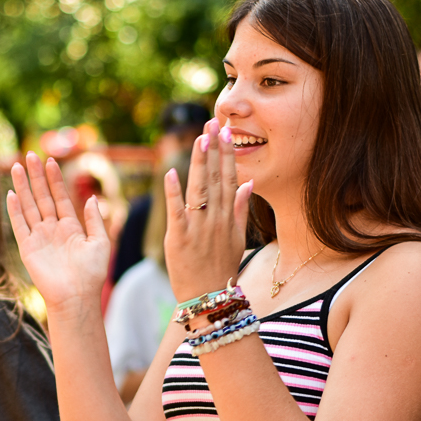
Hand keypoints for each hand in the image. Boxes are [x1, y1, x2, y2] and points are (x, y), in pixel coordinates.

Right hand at [6, 152, 111, 317]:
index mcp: (71, 227)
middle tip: (31, 155)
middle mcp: (53, 229)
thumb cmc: (92, 274)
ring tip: (17, 167)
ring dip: (23, 187)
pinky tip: (11, 194)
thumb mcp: (100, 243)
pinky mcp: (28, 248)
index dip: (55, 179)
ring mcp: (39, 237)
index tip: (51, 160)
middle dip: (37, 177)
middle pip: (43, 197)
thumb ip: (95, 220)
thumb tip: (92, 199)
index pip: (60, 197)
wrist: (76, 297)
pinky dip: (15, 210)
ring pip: (29, 206)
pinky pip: (19, 225)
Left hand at [162, 119, 252, 302]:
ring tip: (200, 138)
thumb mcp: (237, 238)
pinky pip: (176, 212)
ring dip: (199, 163)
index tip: (226, 132)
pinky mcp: (179, 238)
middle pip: (216, 178)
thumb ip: (241, 209)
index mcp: (228, 217)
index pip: (229, 179)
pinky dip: (173, 193)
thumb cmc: (220, 268)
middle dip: (214, 149)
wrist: (209, 298)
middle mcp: (216, 219)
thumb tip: (248, 183)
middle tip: (213, 123)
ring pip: (199, 189)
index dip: (228, 154)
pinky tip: (171, 172)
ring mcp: (198, 228)